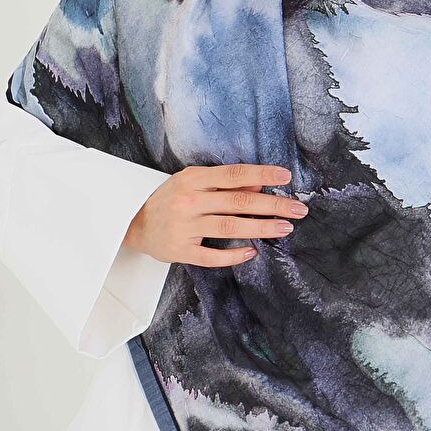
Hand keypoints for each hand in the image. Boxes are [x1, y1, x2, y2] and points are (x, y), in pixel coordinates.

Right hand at [122, 163, 308, 267]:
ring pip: (230, 227)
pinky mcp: (181, 250)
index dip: (262, 175)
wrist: (131, 223)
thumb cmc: (169, 199)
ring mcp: (185, 227)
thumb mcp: (193, 183)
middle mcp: (189, 201)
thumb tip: (259, 186)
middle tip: (298, 209)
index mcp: (193, 179)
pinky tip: (252, 252)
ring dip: (261, 228)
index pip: (234, 174)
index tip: (286, 177)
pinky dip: (234, 255)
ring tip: (284, 228)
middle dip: (273, 206)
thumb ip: (224, 184)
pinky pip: (212, 255)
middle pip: (239, 202)